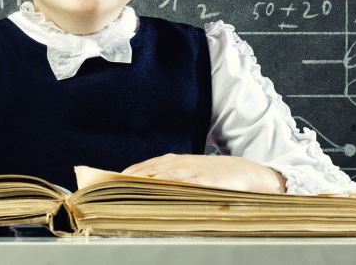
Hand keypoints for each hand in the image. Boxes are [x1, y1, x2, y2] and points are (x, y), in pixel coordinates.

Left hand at [121, 153, 285, 193]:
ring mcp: (193, 172)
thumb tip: (145, 190)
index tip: (107, 182)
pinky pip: (186, 184)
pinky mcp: (207, 182)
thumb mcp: (191, 174)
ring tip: (127, 189)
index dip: (126, 175)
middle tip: (110, 188)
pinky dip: (173, 188)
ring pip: (164, 176)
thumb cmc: (217, 176)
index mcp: (174, 162)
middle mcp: (181, 165)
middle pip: (149, 171)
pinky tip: (161, 192)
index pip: (144, 167)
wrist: (248, 173)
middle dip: (129, 179)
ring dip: (145, 182)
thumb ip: (170, 179)